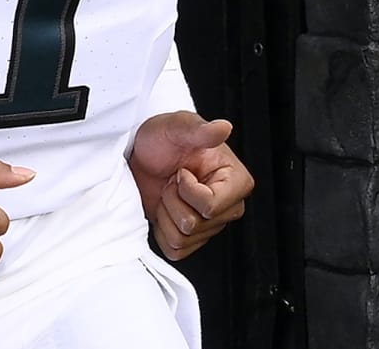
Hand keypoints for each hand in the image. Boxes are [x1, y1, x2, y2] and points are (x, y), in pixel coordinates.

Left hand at [128, 111, 252, 259]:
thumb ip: (200, 130)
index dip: (186, 190)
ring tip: (170, 191)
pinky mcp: (192, 238)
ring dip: (165, 213)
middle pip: (194, 225)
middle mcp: (229, 207)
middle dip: (173, 200)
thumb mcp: (177, 127)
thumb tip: (224, 127)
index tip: (182, 171)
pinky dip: (161, 230)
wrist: (142, 153)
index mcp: (236, 181)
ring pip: (181, 239)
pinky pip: (174, 250)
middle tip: (174, 180)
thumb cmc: (163, 138)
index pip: (209, 207)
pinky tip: (165, 208)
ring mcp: (211, 225)